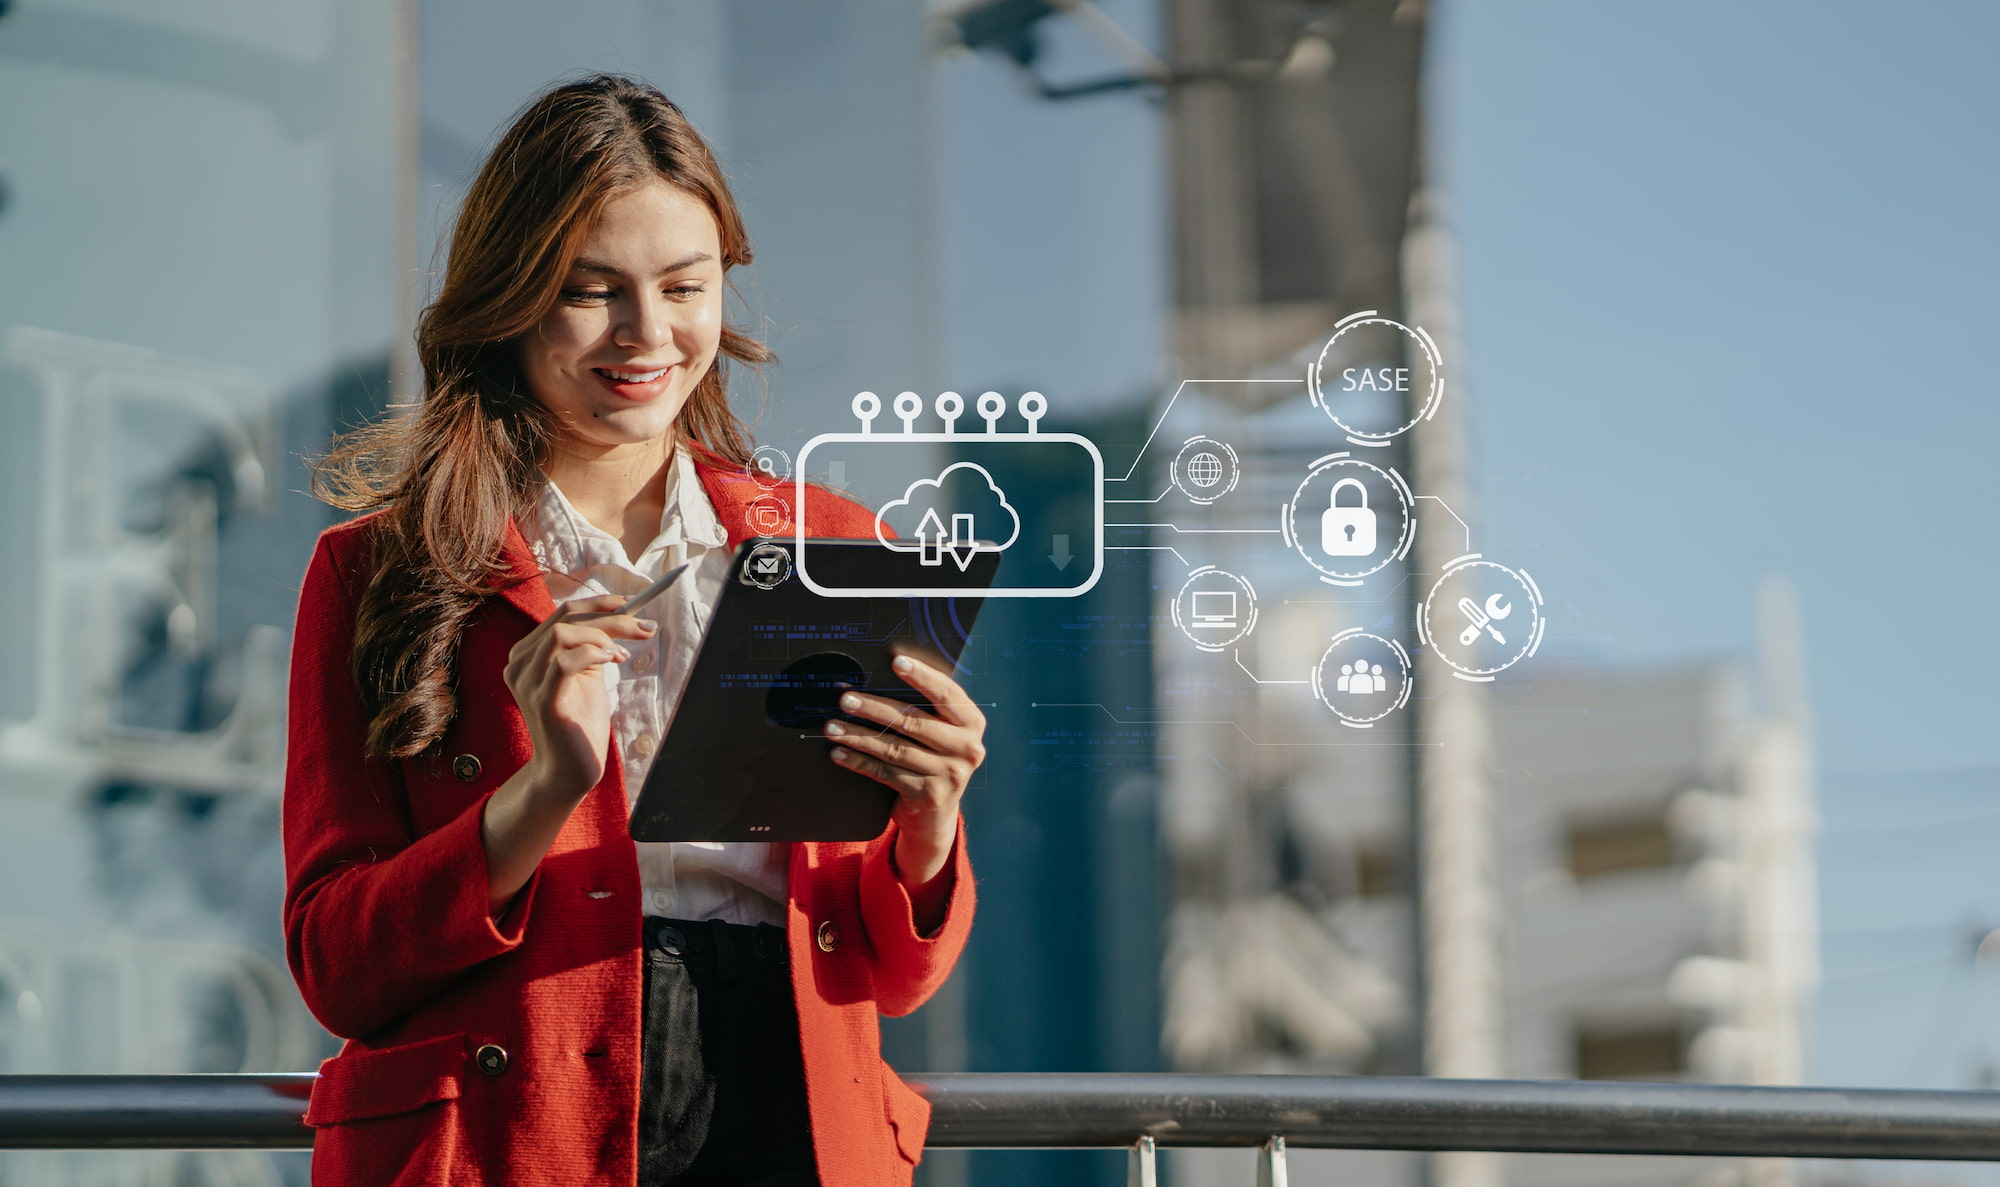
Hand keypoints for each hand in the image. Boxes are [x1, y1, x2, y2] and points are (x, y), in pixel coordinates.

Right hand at [502, 594, 655, 800]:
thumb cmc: (579, 722)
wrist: (568, 770)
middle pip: (565, 618)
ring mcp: (527, 682)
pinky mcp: (542, 701)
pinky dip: (592, 654)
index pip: (563, 612)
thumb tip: (623, 616)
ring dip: (601, 637)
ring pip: (562, 634)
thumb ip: (592, 647)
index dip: (599, 603)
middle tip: (645, 627)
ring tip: (621, 657)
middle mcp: (520, 664)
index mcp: (528, 654)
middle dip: (611, 616)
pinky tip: (611, 662)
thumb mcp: (587, 675)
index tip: (631, 604)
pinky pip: (563, 663)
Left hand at [824, 654, 985, 888]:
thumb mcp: (942, 734)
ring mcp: (950, 774)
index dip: (922, 675)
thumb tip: (881, 678)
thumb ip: (926, 710)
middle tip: (846, 699)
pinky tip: (839, 753)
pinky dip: (858, 762)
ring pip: (895, 748)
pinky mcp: (928, 796)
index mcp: (972, 723)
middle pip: (914, 722)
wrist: (936, 816)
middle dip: (875, 708)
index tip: (896, 660)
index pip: (947, 693)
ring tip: (832, 726)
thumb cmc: (933, 759)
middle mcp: (968, 748)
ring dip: (858, 736)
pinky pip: (885, 773)